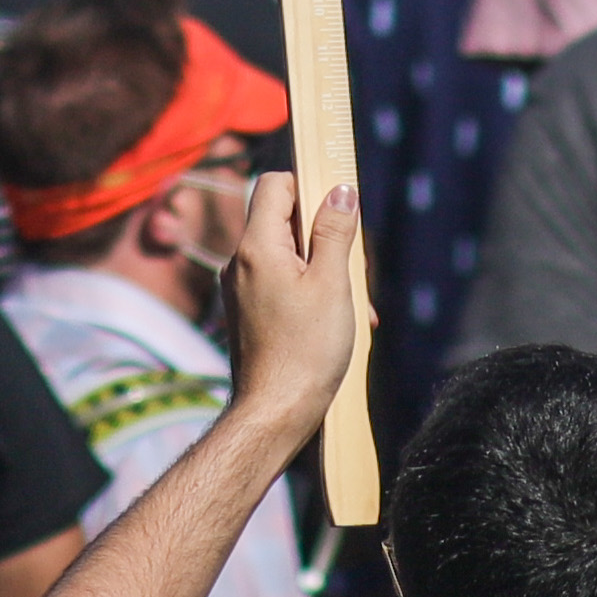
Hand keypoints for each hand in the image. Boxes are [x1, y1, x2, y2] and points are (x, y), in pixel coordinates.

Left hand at [224, 169, 362, 452]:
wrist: (275, 413)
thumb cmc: (306, 351)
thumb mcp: (333, 283)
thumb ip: (334, 231)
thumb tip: (341, 191)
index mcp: (256, 246)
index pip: (275, 183)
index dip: (309, 185)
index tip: (341, 206)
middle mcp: (240, 262)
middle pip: (284, 219)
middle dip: (325, 234)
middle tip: (356, 267)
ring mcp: (241, 288)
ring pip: (287, 253)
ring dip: (325, 268)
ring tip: (354, 306)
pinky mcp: (248, 313)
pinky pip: (281, 282)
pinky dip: (310, 290)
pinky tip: (338, 323)